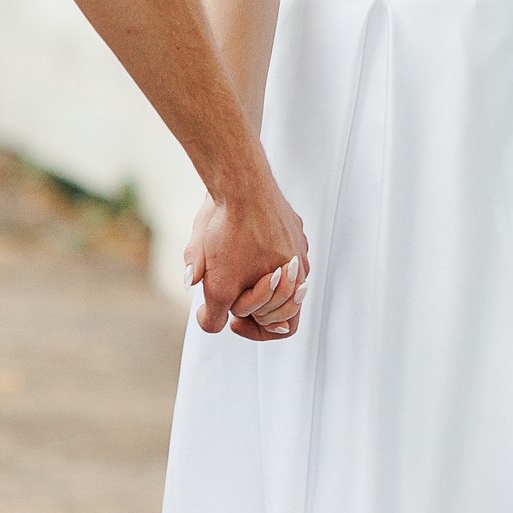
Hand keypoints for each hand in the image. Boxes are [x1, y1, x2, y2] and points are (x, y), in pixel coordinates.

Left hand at [183, 185, 309, 341]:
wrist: (240, 182)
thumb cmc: (232, 233)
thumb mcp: (216, 286)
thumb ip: (213, 316)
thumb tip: (211, 322)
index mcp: (292, 284)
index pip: (285, 326)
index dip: (256, 330)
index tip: (233, 320)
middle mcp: (300, 264)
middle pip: (280, 301)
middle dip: (253, 304)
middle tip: (228, 294)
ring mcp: (296, 240)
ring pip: (277, 272)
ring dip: (253, 276)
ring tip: (228, 265)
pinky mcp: (287, 221)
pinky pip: (275, 245)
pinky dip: (256, 250)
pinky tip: (234, 240)